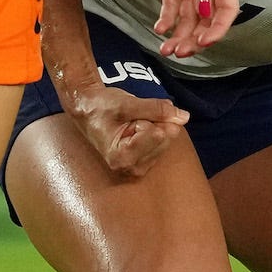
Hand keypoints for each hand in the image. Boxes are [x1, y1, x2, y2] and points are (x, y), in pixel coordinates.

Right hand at [68, 86, 188, 177]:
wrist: (88, 108)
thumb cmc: (101, 107)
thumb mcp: (128, 103)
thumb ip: (157, 109)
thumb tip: (184, 117)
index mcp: (122, 157)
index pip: (157, 133)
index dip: (147, 118)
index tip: (127, 118)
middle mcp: (130, 168)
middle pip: (164, 139)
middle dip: (154, 122)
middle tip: (131, 119)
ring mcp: (137, 168)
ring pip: (166, 140)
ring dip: (154, 125)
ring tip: (132, 124)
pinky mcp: (143, 164)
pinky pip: (163, 144)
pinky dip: (155, 132)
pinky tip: (137, 130)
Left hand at [134, 0, 236, 59]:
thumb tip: (204, 13)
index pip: (226, 9)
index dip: (218, 29)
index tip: (204, 44)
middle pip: (206, 18)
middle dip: (195, 37)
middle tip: (180, 52)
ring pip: (188, 16)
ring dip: (180, 33)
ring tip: (167, 49)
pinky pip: (172, 6)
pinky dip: (167, 19)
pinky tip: (160, 29)